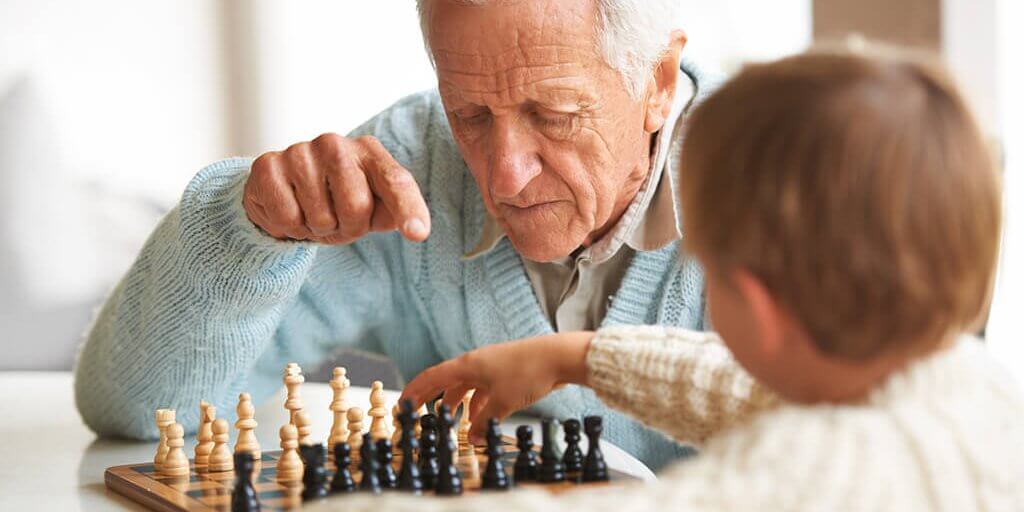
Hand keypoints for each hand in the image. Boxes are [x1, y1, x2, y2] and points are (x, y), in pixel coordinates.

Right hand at [243, 133, 430, 243]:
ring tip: (311, 213)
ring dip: (316, 229)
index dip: (408, 209)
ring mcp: (299, 151)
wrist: (285, 195)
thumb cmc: (338, 202)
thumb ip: (393, 214)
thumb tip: (415, 228)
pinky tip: (289, 210)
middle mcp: (335, 144)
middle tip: (336, 219)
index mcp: (369, 153)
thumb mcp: (372, 210)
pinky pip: (288, 218)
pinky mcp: (268, 166)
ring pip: (321, 217)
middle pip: (357, 207)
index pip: (395, 181)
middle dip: (348, 227)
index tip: (417, 233)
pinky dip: (289, 227)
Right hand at [400, 331, 593, 442]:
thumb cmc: (529, 372)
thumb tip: (472, 437)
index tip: (402, 404)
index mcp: (468, 364)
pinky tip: (482, 418)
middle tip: (422, 413)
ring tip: (455, 422)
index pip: (432, 377)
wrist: (559, 357)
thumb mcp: (502, 403)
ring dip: (459, 404)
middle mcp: (476, 363)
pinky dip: (479, 404)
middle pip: (447, 382)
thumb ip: (483, 422)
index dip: (415, 391)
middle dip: (434, 399)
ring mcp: (491, 366)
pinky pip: (484, 389)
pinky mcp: (506, 372)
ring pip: (467, 386)